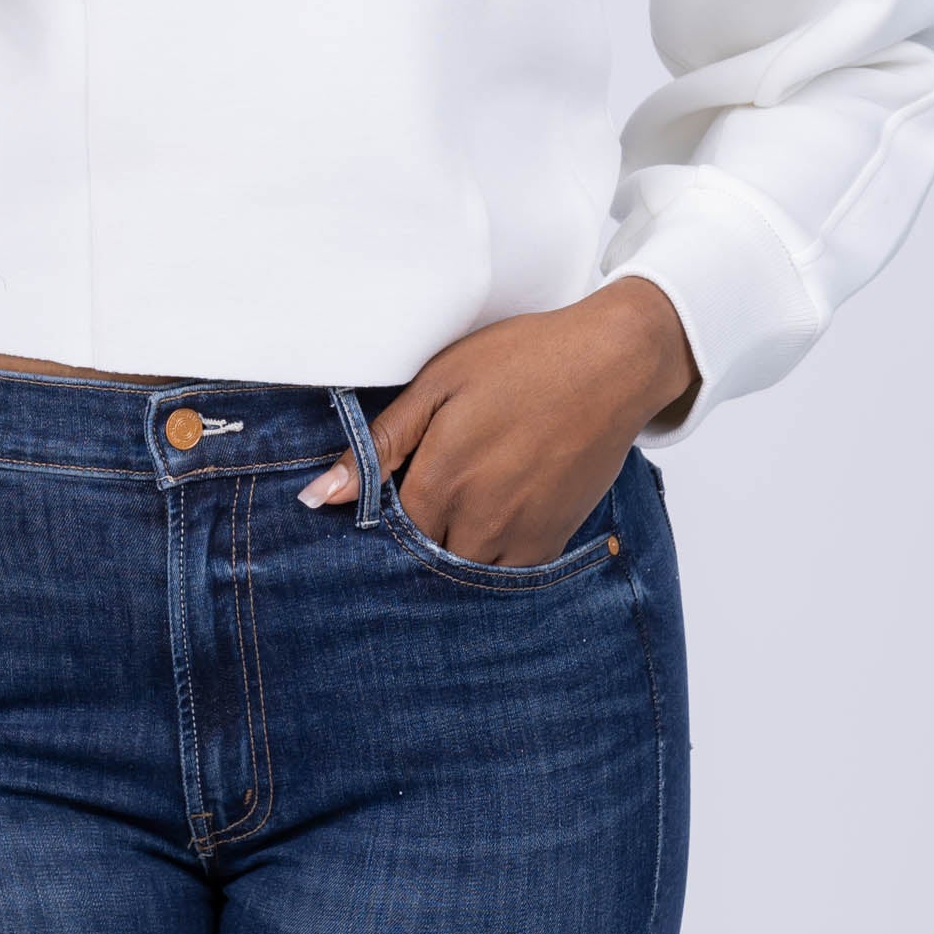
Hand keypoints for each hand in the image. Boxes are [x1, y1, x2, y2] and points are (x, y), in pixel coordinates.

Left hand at [298, 279, 695, 564]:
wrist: (612, 364)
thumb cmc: (522, 361)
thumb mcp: (438, 384)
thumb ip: (380, 443)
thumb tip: (321, 496)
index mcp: (441, 481)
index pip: (387, 533)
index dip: (378, 518)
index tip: (384, 495)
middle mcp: (478, 521)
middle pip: (425, 559)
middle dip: (414, 539)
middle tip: (425, 494)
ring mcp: (520, 536)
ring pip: (466, 572)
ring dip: (452, 550)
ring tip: (458, 506)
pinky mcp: (554, 539)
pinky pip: (509, 572)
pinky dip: (492, 556)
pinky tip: (491, 517)